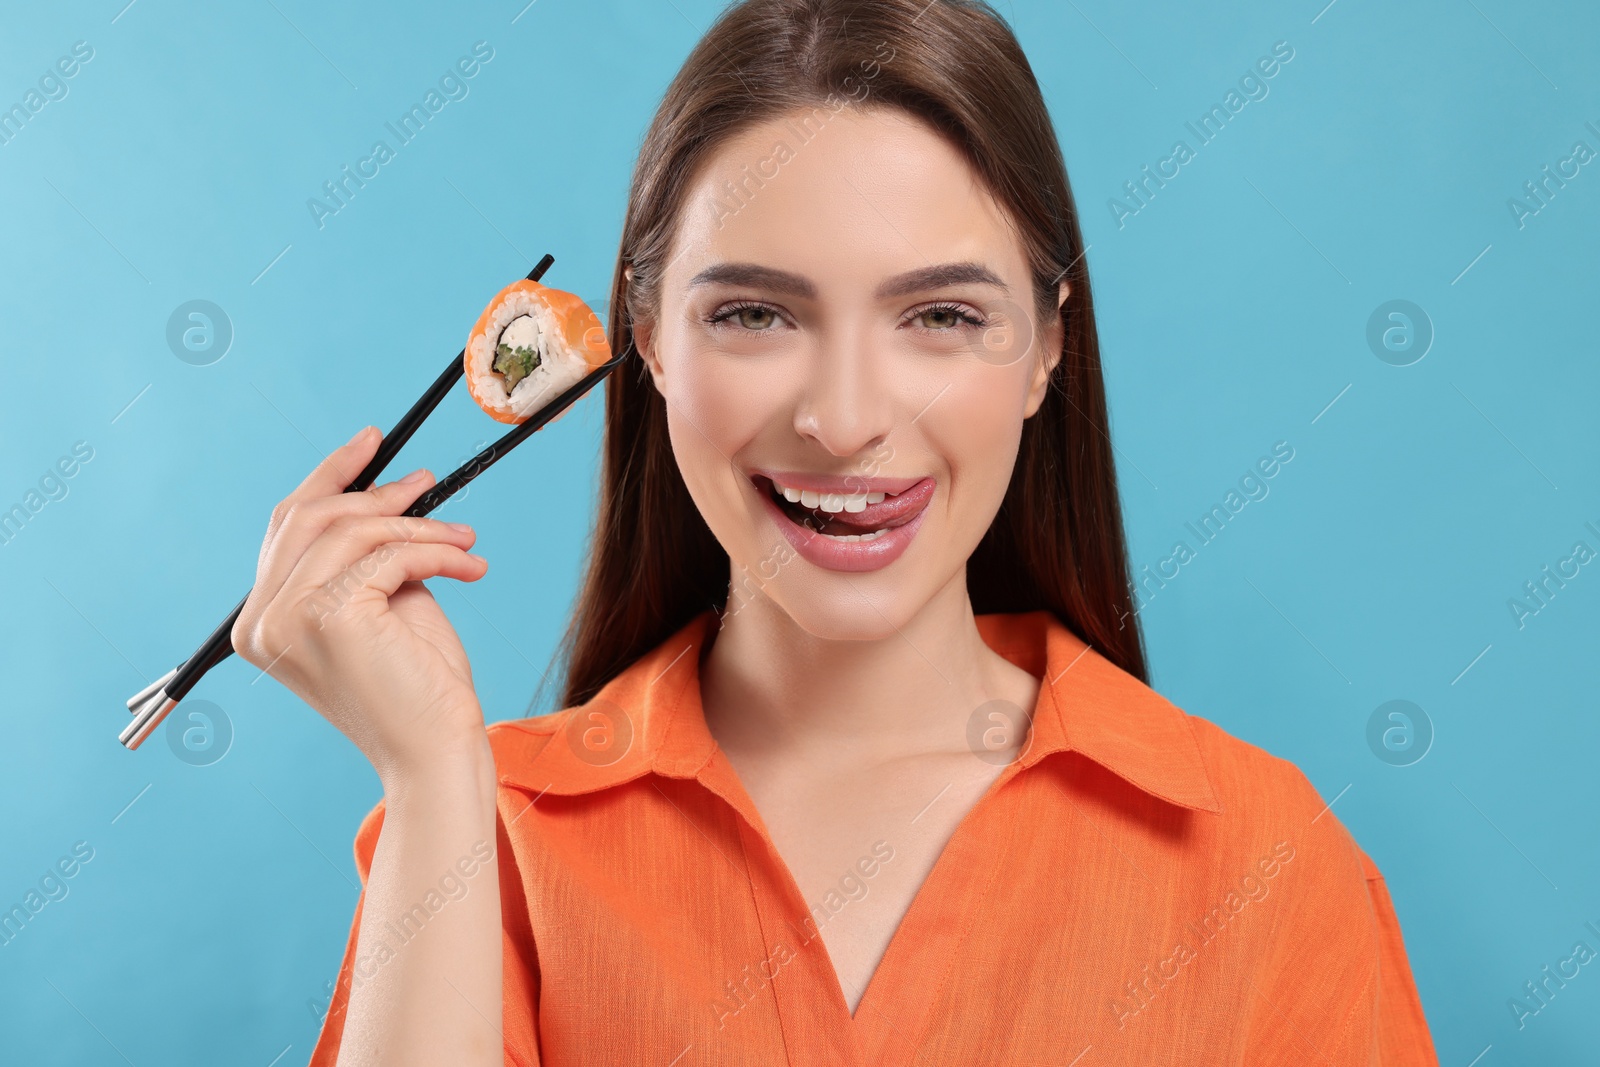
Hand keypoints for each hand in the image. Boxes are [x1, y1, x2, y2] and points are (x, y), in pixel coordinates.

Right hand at [231, 426, 491, 780]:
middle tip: (429, 482)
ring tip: (464, 538)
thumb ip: (368, 555)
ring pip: (354, 531)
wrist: (436, 750)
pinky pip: (389, 556)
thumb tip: (389, 489)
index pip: (287, 527)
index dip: (330, 476)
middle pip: (311, 517)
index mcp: (260, 621)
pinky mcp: (331, 617)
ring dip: (420, 525)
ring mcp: (287, 620)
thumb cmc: (416, 686)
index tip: (372, 443)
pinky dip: (436, 551)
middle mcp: (260, 621)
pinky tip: (469, 565)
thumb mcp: (383, 604)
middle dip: (376, 492)